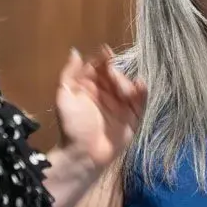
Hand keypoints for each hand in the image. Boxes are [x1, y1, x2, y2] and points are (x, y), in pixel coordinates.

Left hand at [54, 47, 146, 170]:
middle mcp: (106, 92)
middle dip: (115, 71)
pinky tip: (140, 85)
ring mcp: (121, 104)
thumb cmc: (72, 126)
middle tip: (112, 73)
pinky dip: (142, 91)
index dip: (102, 59)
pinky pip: (140, 100)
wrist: (84, 154)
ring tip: (123, 90)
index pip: (98, 66)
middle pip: (115, 73)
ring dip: (126, 82)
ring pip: (128, 84)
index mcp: (90, 86)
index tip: (106, 54)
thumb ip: (69, 74)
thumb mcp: (64, 97)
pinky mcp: (133, 116)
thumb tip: (75, 52)